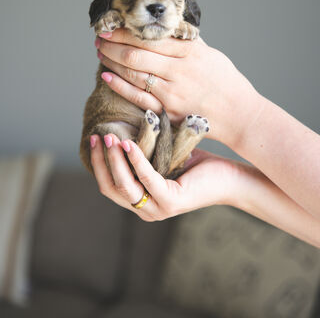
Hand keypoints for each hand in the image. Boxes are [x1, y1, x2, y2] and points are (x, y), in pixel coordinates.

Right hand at [90, 133, 238, 220]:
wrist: (229, 178)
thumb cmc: (196, 165)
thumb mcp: (163, 158)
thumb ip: (143, 152)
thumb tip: (122, 126)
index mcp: (142, 200)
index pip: (109, 185)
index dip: (98, 163)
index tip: (93, 138)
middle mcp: (146, 209)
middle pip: (111, 187)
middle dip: (100, 160)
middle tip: (96, 136)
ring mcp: (158, 208)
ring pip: (125, 185)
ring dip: (113, 160)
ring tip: (109, 137)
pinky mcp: (171, 202)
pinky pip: (146, 178)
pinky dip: (135, 160)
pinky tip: (129, 143)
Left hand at [95, 29, 263, 148]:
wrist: (240, 114)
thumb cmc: (226, 82)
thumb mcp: (211, 54)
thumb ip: (187, 42)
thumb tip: (166, 28)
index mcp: (191, 52)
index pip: (150, 38)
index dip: (126, 31)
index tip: (111, 25)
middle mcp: (180, 71)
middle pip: (137, 54)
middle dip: (113, 44)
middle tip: (99, 37)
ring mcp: (173, 92)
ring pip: (135, 74)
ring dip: (113, 61)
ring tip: (101, 53)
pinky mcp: (169, 111)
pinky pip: (139, 97)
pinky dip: (121, 86)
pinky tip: (107, 75)